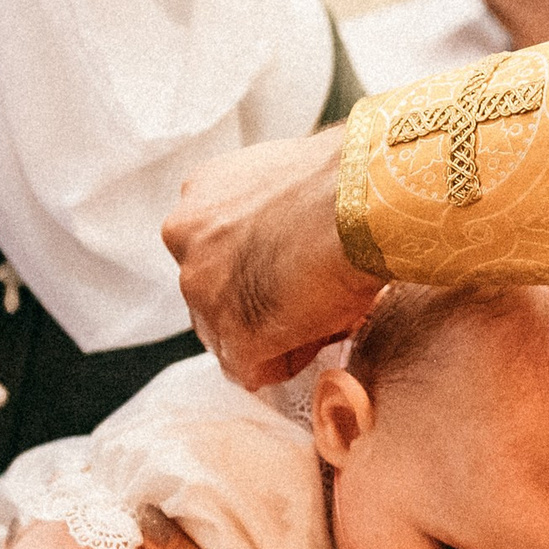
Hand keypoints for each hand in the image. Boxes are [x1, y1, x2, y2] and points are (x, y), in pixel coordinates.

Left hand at [162, 126, 379, 388]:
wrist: (362, 200)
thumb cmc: (347, 183)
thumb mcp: (287, 178)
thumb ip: (268, 212)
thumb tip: (293, 240)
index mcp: (200, 194)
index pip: (212, 252)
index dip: (257, 269)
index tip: (292, 270)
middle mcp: (186, 239)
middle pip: (215, 294)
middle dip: (258, 303)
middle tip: (313, 295)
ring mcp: (203, 291)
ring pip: (232, 334)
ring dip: (274, 332)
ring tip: (326, 309)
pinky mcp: (234, 335)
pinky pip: (253, 369)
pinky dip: (288, 359)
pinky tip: (326, 328)